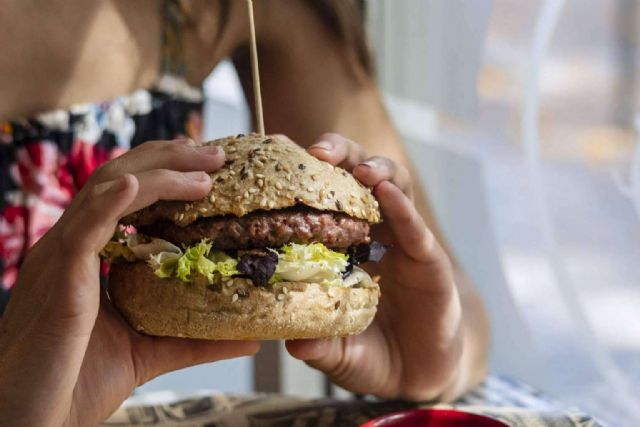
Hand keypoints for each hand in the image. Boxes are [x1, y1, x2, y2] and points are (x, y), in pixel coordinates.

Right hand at [0, 140, 259, 426]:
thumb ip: (198, 339)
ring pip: (107, 192)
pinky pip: (82, 230)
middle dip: (169, 158)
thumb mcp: (151, 351)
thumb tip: (252, 336)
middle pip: (119, 178)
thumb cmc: (77, 383)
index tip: (209, 165)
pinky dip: (109, 204)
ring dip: (157, 174)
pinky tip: (135, 187)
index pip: (126, 192)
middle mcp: (72, 245)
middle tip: (217, 155)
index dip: (165, 171)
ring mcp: (62, 258)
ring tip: (203, 170)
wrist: (30, 419)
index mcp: (86, 253)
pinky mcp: (58, 281)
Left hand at [286, 133, 464, 399]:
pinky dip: (402, 209)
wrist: (417, 375)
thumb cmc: (369, 354)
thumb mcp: (338, 352)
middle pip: (357, 178)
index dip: (304, 176)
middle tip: (318, 152)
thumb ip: (320, 345)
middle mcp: (371, 235)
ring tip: (361, 171)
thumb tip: (294, 344)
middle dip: (341, 155)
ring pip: (394, 188)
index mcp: (341, 246)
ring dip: (376, 170)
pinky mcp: (429, 260)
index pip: (323, 198)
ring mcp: (402, 243)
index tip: (279, 160)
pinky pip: (415, 229)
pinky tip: (388, 195)